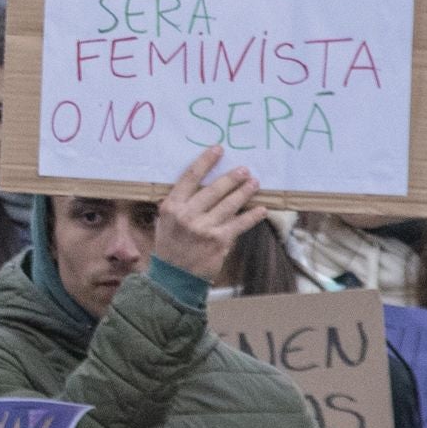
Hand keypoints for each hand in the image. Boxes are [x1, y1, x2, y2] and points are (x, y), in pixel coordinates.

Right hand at [152, 145, 266, 282]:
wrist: (173, 278)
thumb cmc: (169, 247)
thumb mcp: (165, 222)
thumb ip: (178, 204)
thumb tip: (197, 185)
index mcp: (172, 207)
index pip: (190, 177)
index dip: (205, 161)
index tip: (218, 149)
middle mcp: (188, 215)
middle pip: (214, 189)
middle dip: (231, 178)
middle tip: (244, 170)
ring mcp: (204, 228)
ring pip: (229, 204)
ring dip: (244, 192)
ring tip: (254, 183)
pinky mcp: (219, 241)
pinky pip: (239, 224)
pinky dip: (252, 216)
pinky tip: (261, 209)